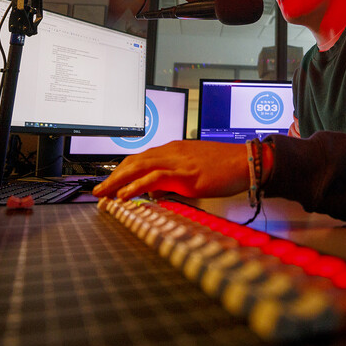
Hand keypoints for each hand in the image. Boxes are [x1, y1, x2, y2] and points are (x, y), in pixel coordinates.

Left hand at [92, 140, 248, 199]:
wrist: (246, 162)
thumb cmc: (226, 167)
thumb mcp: (195, 170)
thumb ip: (176, 178)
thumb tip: (159, 191)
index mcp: (174, 150)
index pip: (140, 158)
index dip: (122, 171)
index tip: (110, 183)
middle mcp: (172, 152)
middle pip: (134, 161)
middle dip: (113, 176)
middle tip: (98, 191)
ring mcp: (178, 162)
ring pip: (139, 168)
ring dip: (118, 182)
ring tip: (103, 194)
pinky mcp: (185, 174)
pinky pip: (154, 178)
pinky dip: (136, 186)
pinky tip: (125, 195)